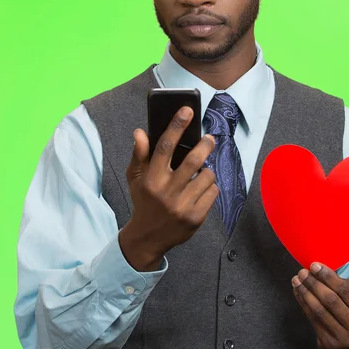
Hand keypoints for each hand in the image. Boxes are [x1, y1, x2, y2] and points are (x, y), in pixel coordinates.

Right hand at [119, 106, 218, 270]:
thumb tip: (140, 132)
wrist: (148, 238)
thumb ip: (139, 155)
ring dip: (207, 171)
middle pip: (193, 160)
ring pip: (207, 176)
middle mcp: (167, 192)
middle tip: (210, 139)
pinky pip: (213, 192)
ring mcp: (182, 206)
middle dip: (205, 145)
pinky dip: (210, 187)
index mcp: (151, 179)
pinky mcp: (195, 218)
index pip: (165, 146)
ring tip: (200, 173)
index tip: (187, 110)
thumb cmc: (144, 202)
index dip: (176, 125)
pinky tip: (200, 190)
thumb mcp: (135, 179)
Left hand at [292, 263, 348, 348]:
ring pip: (319, 311)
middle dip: (314, 284)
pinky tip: (298, 293)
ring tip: (296, 281)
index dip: (328, 277)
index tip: (314, 265)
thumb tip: (320, 271)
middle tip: (302, 272)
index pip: (345, 291)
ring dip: (305, 293)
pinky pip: (313, 320)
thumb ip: (343, 286)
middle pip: (330, 300)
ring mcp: (343, 339)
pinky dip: (303, 304)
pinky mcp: (329, 345)